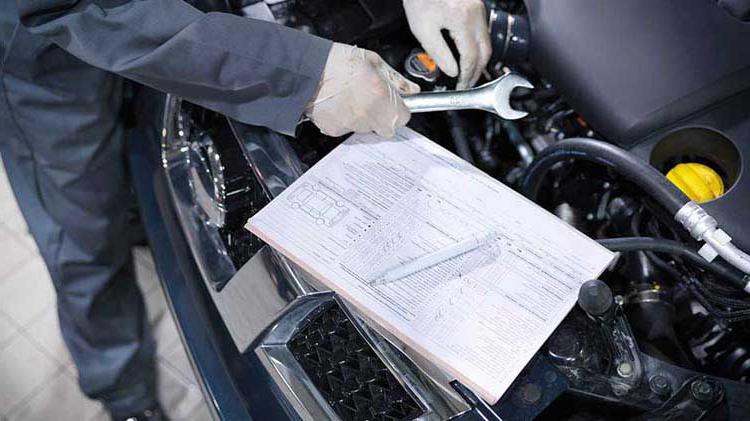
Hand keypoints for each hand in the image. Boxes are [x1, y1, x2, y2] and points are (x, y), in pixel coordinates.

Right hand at [305, 43, 419, 137]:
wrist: (306, 69)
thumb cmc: (336, 62)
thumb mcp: (373, 61)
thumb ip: (396, 80)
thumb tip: (411, 89)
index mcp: (381, 95)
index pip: (403, 118)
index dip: (399, 110)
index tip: (394, 104)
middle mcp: (367, 113)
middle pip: (385, 127)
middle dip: (382, 116)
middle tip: (372, 100)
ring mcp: (350, 124)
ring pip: (366, 128)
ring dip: (363, 117)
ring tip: (352, 97)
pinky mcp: (334, 129)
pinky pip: (347, 128)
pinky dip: (345, 119)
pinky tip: (340, 104)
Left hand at [403, 0, 491, 88]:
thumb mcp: (423, 29)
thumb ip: (438, 53)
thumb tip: (451, 71)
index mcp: (462, 21)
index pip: (471, 58)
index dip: (467, 76)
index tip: (461, 87)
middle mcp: (475, 15)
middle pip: (485, 52)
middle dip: (477, 71)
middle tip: (467, 84)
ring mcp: (478, 9)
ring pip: (487, 41)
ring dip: (479, 60)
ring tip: (467, 73)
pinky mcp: (475, 6)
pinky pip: (482, 31)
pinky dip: (477, 46)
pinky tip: (467, 53)